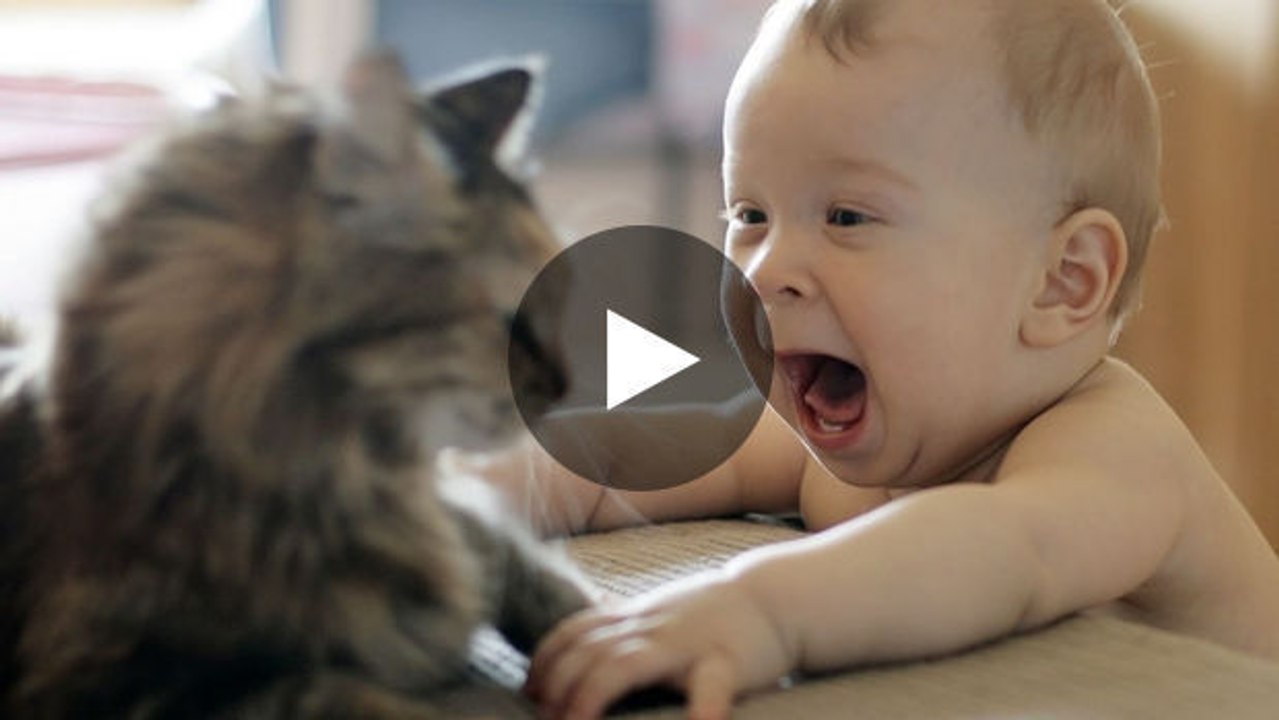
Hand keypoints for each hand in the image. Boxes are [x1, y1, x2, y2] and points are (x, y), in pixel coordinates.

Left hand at [524, 570, 795, 719]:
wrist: (774, 598)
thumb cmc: (714, 614)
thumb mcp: (661, 611)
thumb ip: (625, 622)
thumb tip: (586, 634)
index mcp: (635, 617)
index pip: (574, 631)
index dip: (545, 660)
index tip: (529, 691)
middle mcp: (651, 626)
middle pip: (587, 651)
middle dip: (558, 686)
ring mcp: (685, 643)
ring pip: (624, 665)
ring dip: (591, 697)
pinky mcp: (726, 661)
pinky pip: (709, 686)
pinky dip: (698, 711)